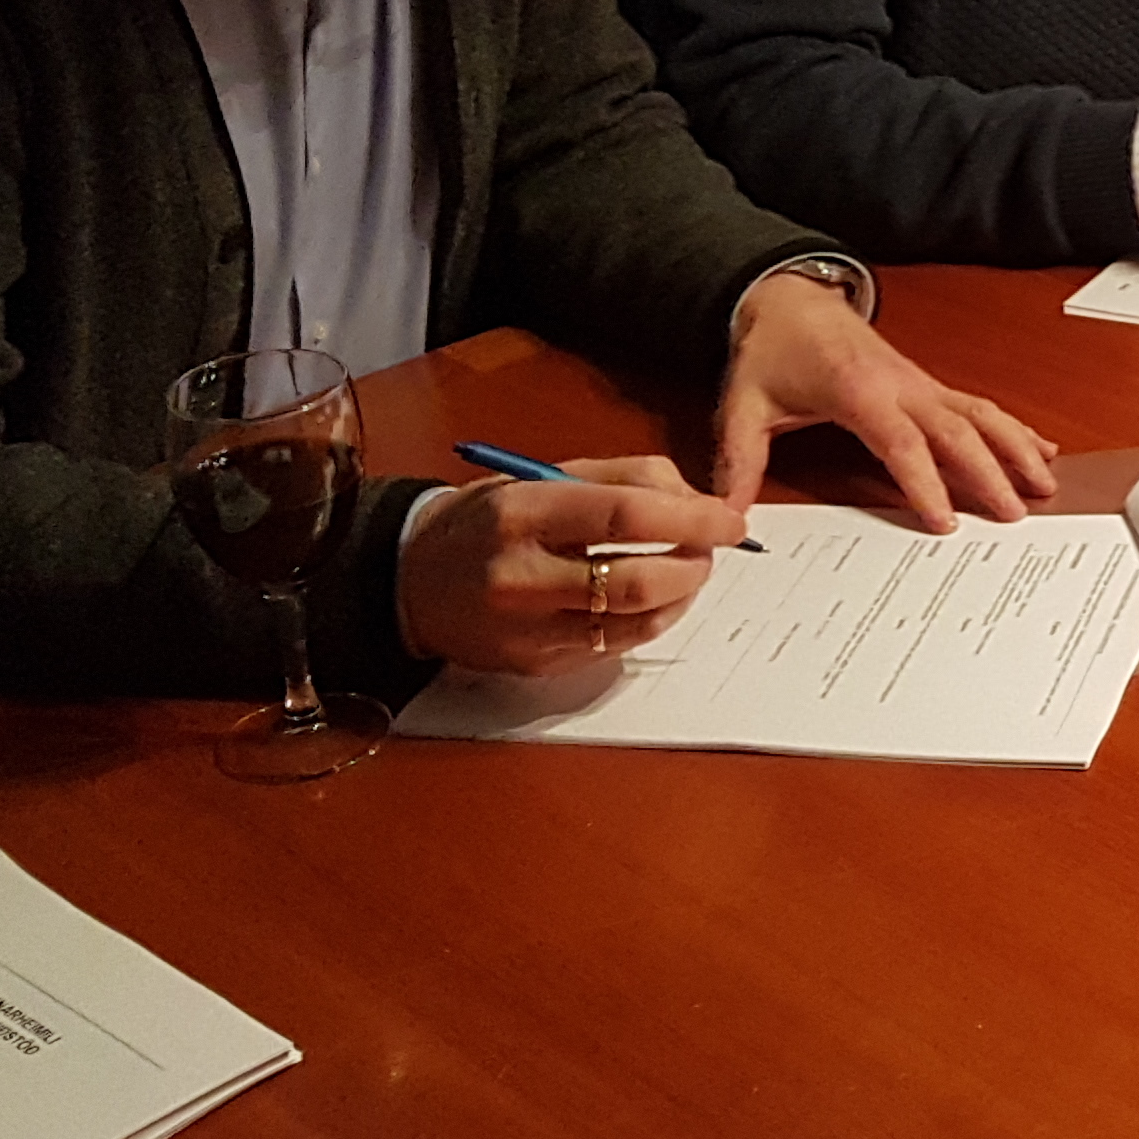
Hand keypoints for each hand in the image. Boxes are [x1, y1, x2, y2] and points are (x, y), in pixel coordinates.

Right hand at [398, 456, 738, 674]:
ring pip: (635, 622)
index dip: (691, 519)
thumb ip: (624, 477)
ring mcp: (527, 629)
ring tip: (688, 571)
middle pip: (637, 580)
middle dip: (694, 564)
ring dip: (682, 595)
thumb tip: (697, 499)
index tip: (728, 519)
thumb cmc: (486, 520)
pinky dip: (651, 620)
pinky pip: (614, 646)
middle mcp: (521, 575)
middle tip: (711, 548)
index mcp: (521, 513)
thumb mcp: (542, 476)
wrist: (409, 582)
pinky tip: (655, 599)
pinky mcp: (535, 663)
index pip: (626, 516)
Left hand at [715, 269, 1057, 530]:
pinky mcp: (928, 386)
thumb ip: (739, 460)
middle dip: (990, 472)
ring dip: (1016, 447)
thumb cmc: (774, 349)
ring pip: (980, 414)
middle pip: (957, 430)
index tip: (944, 520)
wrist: (792, 299)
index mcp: (859, 390)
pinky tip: (1041, 449)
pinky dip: (1014, 428)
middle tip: (1014, 514)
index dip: (925, 482)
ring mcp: (921, 384)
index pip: (900, 442)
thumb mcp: (745, 404)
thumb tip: (729, 513)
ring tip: (1045, 484)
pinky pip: (979, 406)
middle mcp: (902, 385)